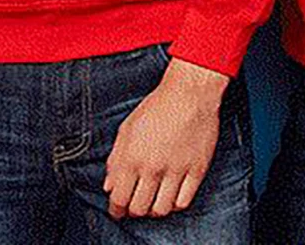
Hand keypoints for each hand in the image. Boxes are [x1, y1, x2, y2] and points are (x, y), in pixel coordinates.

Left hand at [103, 57, 229, 219]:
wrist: (189, 93)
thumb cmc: (158, 107)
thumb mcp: (127, 128)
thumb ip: (115, 159)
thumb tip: (109, 186)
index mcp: (132, 157)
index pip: (119, 199)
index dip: (116, 210)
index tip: (118, 211)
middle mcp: (153, 167)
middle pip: (139, 208)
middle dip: (134, 211)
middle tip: (136, 206)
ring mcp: (176, 170)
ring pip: (161, 210)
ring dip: (155, 210)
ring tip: (154, 201)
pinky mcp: (196, 169)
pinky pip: (184, 202)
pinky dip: (176, 204)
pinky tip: (173, 196)